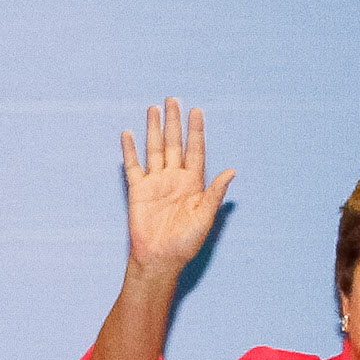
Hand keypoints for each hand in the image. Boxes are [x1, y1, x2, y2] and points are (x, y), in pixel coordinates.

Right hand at [119, 98, 234, 278]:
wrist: (159, 259)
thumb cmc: (185, 243)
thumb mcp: (205, 218)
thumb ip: (215, 193)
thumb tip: (231, 171)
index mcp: (193, 183)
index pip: (195, 150)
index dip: (196, 131)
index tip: (196, 111)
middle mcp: (174, 178)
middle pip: (174, 144)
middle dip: (174, 122)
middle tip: (173, 100)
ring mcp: (155, 183)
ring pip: (154, 149)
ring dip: (154, 130)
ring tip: (153, 110)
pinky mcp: (138, 191)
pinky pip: (133, 166)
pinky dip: (130, 150)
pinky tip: (128, 134)